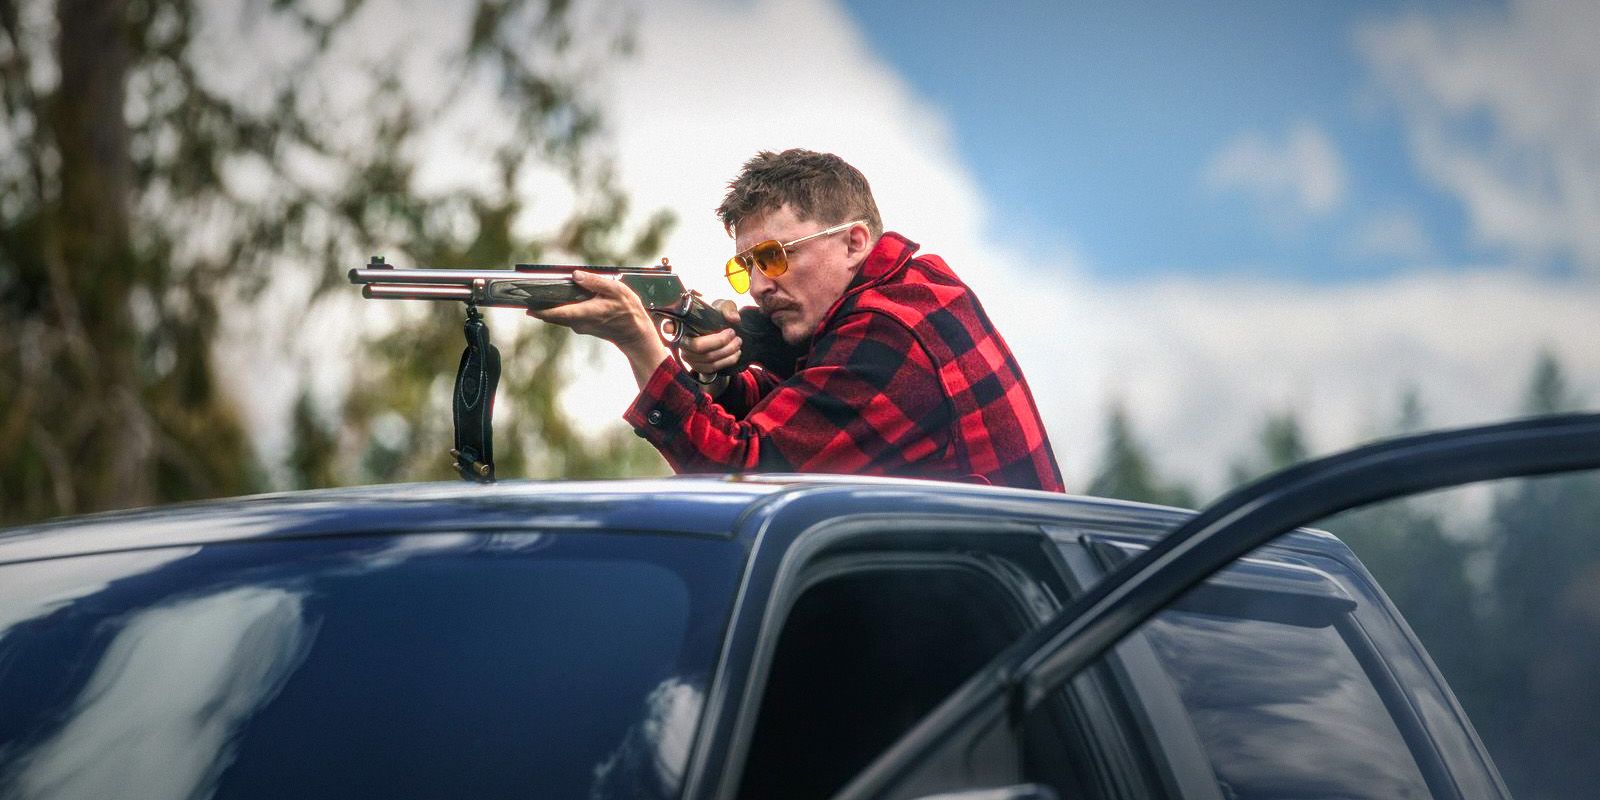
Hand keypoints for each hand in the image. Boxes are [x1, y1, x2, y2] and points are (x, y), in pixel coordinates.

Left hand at [527, 271, 655, 348]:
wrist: (635, 333)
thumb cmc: (628, 311)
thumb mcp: (616, 290)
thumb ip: (595, 282)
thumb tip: (576, 275)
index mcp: (585, 312)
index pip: (557, 313)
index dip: (540, 310)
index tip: (527, 307)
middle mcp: (579, 322)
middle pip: (553, 315)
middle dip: (539, 308)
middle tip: (524, 298)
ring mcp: (580, 326)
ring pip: (559, 316)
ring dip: (548, 308)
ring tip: (535, 296)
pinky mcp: (583, 326)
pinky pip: (566, 317)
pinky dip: (559, 309)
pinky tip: (556, 299)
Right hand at [676, 299, 743, 379]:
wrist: (721, 334)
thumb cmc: (716, 318)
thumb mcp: (721, 308)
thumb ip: (728, 308)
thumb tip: (733, 318)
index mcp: (683, 325)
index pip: (669, 326)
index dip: (667, 327)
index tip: (668, 327)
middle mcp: (682, 342)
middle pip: (698, 346)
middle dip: (720, 342)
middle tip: (733, 334)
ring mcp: (688, 357)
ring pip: (708, 359)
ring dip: (727, 351)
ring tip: (738, 342)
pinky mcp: (697, 367)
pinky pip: (712, 368)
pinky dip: (727, 361)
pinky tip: (736, 353)